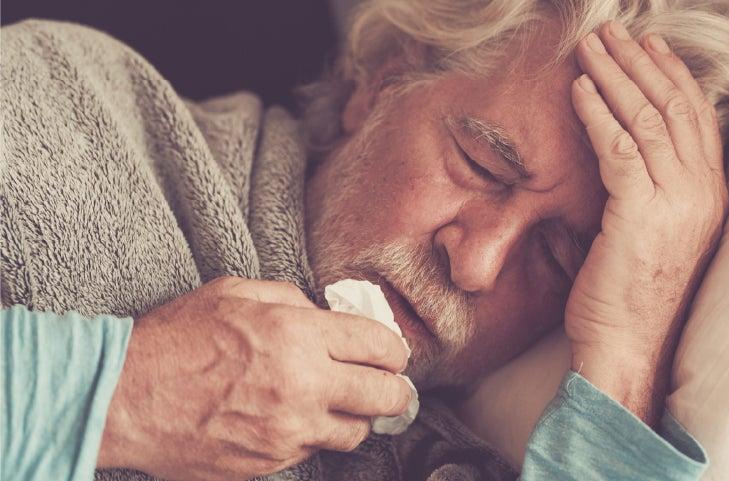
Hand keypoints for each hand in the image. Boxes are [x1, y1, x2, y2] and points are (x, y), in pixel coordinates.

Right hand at [97, 276, 411, 480]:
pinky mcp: (270, 461)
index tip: (393, 354)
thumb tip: (324, 313)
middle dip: (394, 390)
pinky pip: (314, 450)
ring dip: (357, 417)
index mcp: (298, 334)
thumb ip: (290, 299)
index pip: (379, 346)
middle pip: (384, 396)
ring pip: (356, 432)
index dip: (395, 350)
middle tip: (390, 386)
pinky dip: (315, 435)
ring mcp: (288, 429)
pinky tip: (297, 419)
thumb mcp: (235, 293)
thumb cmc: (176, 339)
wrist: (124, 397)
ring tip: (343, 405)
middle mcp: (303, 384)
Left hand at [565, 22, 727, 423]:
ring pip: (650, 119)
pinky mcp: (642, 213)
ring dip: (617, 76)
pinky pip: (620, 148)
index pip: (697, 119)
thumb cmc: (627, 297)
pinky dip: (598, 114)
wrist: (626, 348)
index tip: (649, 47)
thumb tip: (622, 153)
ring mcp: (677, 203)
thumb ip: (648, 191)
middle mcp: (702, 194)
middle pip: (676, 108)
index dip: (672, 76)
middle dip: (642, 63)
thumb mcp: (649, 235)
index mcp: (708, 196)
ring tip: (592, 47)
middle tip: (615, 32)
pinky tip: (580, 89)